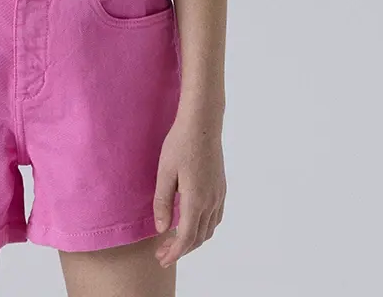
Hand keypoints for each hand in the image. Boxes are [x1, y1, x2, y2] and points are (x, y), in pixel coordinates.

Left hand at [151, 114, 225, 267]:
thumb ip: (163, 202)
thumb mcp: (164, 172)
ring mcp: (219, 194)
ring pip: (209, 229)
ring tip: (175, 241)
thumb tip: (162, 229)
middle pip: (198, 237)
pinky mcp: (221, 187)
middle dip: (181, 249)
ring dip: (193, 240)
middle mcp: (211, 201)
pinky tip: (192, 223)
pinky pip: (215, 217)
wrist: (203, 123)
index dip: (174, 252)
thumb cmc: (180, 143)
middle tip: (163, 253)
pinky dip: (203, 228)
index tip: (162, 259)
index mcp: (196, 200)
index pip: (186, 237)